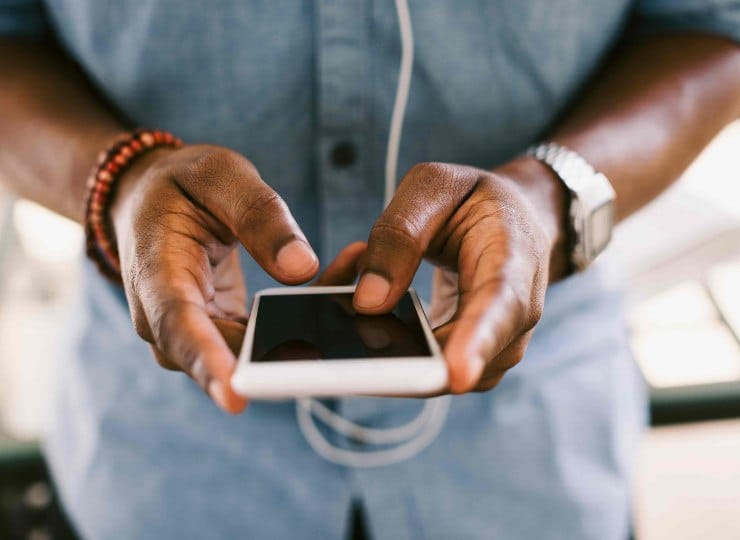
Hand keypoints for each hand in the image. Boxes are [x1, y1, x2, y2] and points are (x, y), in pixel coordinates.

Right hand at [110, 145, 318, 412]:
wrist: (154, 202)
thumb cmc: (183, 186)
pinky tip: (339, 291)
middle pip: (220, 356)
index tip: (237, 397)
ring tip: (352, 297)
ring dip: (304, 333)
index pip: (177, 327)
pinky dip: (303, 322)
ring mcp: (195, 331)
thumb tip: (302, 268)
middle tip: (341, 350)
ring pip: (250, 354)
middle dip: (280, 359)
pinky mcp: (222, 333)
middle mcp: (167, 317)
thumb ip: (259, 216)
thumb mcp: (220, 176)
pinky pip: (263, 341)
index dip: (206, 363)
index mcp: (156, 272)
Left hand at [351, 158, 567, 392]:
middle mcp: (513, 316)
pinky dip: (383, 340)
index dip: (477, 342)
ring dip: (379, 338)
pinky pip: (419, 368)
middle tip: (339, 331)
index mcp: (514, 260)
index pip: (500, 306)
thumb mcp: (434, 188)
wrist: (514, 222)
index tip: (456, 375)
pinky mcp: (465, 359)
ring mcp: (492, 347)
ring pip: (432, 374)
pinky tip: (362, 302)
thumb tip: (368, 303)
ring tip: (348, 279)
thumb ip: (399, 237)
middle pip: (462, 360)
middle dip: (397, 358)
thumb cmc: (475, 201)